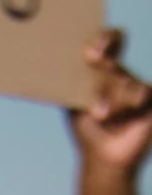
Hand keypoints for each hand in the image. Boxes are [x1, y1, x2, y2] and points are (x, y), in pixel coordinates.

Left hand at [70, 29, 151, 194]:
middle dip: (98, 81)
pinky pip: (139, 92)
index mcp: (100, 71)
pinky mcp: (150, 97)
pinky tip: (116, 117)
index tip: (91, 52)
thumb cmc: (86, 128)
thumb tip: (53, 64)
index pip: (107, 43)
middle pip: (110, 64)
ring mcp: (136, 85)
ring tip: (101, 116)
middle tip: (93, 90)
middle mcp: (120, 74)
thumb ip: (72, 82)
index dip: (104, 39)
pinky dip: (125, 106)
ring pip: (123, 80)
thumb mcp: (75, 103)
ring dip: (109, 100)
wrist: (103, 155)